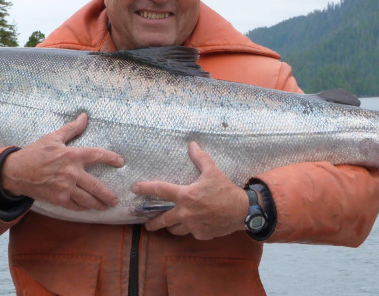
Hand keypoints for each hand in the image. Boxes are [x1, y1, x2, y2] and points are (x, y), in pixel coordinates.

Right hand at [0, 113, 123, 210]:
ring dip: (98, 204)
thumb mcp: (53, 137)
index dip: (111, 158)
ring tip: (106, 206)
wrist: (16, 171)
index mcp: (72, 155)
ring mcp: (65, 188)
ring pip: (87, 199)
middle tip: (116, 199)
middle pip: (96, 186)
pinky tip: (88, 208)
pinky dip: (83, 208)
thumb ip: (71, 129)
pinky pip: (75, 206)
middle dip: (108, 194)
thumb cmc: (35, 153)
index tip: (120, 162)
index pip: (97, 155)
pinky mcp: (58, 199)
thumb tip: (84, 116)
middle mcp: (71, 173)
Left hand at [132, 142, 247, 239]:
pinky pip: (191, 233)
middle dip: (153, 223)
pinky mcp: (201, 235)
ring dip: (171, 227)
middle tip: (147, 224)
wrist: (243, 211)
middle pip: (162, 220)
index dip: (145, 188)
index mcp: (185, 196)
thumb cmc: (226, 190)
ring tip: (169, 226)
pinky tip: (193, 225)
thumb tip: (192, 144)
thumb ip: (200, 158)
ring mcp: (193, 226)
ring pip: (175, 230)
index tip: (135, 188)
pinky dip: (190, 229)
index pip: (160, 190)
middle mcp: (185, 213)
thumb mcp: (213, 171)